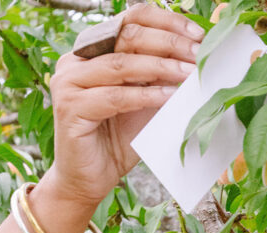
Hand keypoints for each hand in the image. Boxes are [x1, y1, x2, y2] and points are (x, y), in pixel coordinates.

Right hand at [36, 4, 203, 212]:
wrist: (88, 179)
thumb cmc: (117, 139)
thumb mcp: (145, 99)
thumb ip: (160, 75)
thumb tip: (197, 54)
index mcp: (91, 50)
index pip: (130, 19)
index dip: (166, 22)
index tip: (198, 34)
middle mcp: (74, 60)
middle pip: (126, 35)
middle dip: (169, 43)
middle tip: (199, 55)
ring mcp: (67, 83)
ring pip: (121, 64)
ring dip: (161, 67)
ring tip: (190, 75)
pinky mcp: (69, 108)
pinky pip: (116, 96)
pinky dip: (146, 95)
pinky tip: (169, 97)